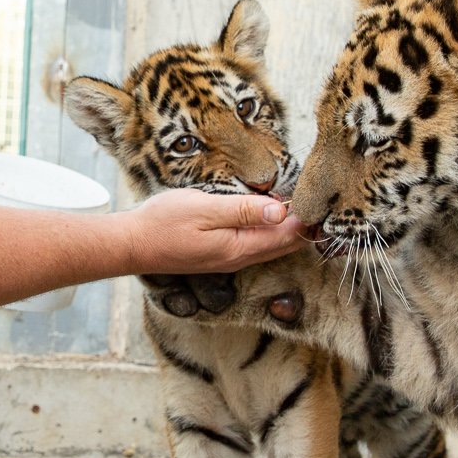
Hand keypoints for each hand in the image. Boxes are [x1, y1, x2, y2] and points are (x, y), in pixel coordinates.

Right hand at [124, 188, 308, 273]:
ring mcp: (229, 259)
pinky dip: (272, 234)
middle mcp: (239, 258)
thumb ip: (244, 210)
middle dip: (305, 228)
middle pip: (284, 245)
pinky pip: (256, 247)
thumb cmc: (164, 223)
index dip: (307, 218)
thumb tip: (280, 212)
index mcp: (240, 247)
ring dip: (290, 231)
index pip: (287, 236)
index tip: (321, 198)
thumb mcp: (205, 208)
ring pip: (271, 247)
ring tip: (306, 210)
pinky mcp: (220, 256)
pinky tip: (273, 219)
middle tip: (324, 205)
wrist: (132, 245)